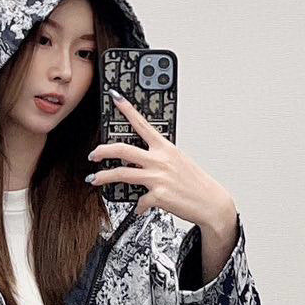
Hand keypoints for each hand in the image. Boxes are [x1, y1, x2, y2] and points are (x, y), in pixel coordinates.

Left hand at [86, 90, 236, 233]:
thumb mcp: (177, 161)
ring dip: (103, 177)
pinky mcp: (158, 196)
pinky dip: (137, 206)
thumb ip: (156, 157)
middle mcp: (160, 160)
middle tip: (93, 154)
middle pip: (123, 149)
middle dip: (103, 150)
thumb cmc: (195, 182)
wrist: (211, 202)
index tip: (115, 97)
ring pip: (122, 173)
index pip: (142, 123)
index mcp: (165, 148)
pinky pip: (139, 201)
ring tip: (95, 179)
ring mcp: (158, 178)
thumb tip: (135, 159)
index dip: (127, 109)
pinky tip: (139, 207)